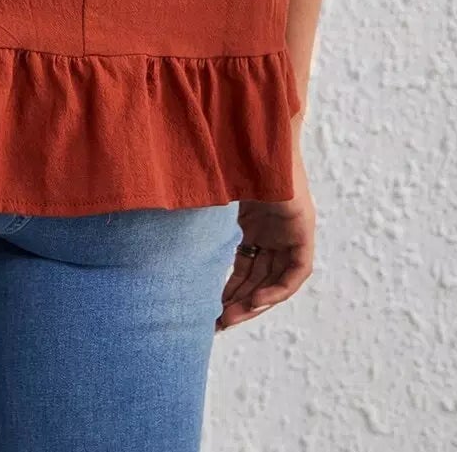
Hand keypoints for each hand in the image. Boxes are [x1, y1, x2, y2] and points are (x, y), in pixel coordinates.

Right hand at [215, 130, 315, 330]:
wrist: (253, 133)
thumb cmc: (224, 154)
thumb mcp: (207, 196)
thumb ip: (195, 215)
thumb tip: (153, 228)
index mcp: (251, 219)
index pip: (243, 263)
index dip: (228, 288)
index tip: (211, 309)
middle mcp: (272, 227)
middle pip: (258, 275)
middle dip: (238, 301)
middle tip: (218, 323)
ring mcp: (289, 228)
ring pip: (276, 278)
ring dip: (255, 301)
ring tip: (232, 318)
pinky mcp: (303, 228)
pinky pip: (296, 272)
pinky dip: (278, 289)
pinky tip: (256, 301)